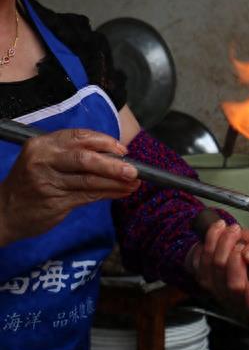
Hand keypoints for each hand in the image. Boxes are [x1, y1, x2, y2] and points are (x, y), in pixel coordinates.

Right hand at [0, 127, 139, 244]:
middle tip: (134, 169)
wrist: (3, 212)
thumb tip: (112, 154)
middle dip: (113, 164)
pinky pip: (87, 196)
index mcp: (42, 145)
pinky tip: (121, 192)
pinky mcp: (55, 202)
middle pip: (85, 158)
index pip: (78, 137)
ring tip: (134, 182)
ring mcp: (48, 183)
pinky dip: (108, 193)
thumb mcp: (43, 160)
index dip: (104, 142)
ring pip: (90, 180)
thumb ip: (71, 154)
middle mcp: (43, 161)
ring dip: (116, 182)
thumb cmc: (30, 182)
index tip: (122, 149)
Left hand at [187, 219, 248, 330]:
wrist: (229, 244)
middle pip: (235, 286)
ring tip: (232, 229)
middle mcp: (239, 301)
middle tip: (243, 242)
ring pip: (218, 268)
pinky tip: (219, 230)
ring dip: (224, 242)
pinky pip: (204, 259)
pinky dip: (211, 239)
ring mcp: (219, 293)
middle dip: (238, 256)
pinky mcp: (203, 281)